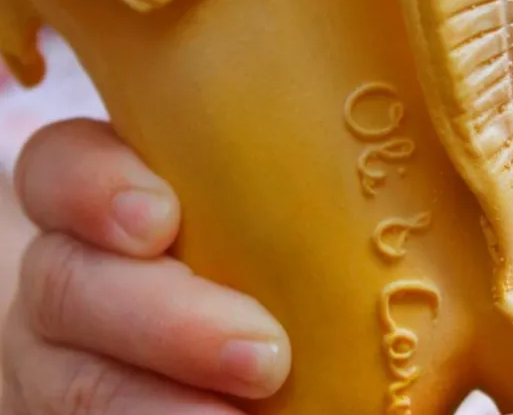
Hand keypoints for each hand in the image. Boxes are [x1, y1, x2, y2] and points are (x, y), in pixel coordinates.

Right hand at [1, 119, 290, 413]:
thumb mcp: (242, 191)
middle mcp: (70, 266)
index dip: (96, 186)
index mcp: (100, 190)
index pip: (63, 164)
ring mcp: (60, 352)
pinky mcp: (70, 404)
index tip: (161, 219)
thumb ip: (277, 175)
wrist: (179, 329)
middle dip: (165, 320)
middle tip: (264, 354)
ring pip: (73, 378)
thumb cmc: (242, 231)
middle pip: (69, 280)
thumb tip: (410, 165)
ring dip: (158, 406)